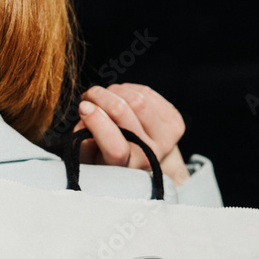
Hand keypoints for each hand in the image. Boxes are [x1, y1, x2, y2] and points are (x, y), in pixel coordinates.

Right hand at [73, 83, 189, 185]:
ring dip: (114, 91)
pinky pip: (148, 93)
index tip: (83, 107)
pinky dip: (129, 90)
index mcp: (126, 168)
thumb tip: (86, 115)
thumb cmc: (108, 156)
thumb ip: (82, 142)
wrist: (142, 158)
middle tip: (88, 96)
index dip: (97, 123)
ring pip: (137, 99)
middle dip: (100, 97)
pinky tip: (122, 98)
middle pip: (124, 112)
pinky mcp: (176, 123)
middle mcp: (149, 156)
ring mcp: (167, 140)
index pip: (115, 148)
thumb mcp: (89, 157)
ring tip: (103, 97)